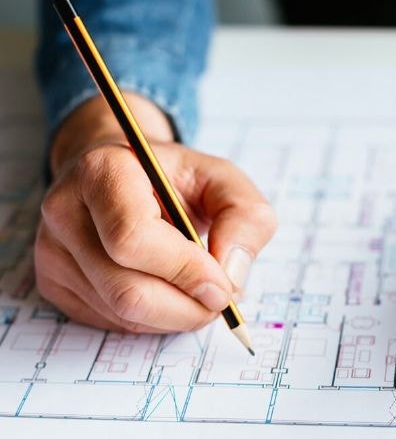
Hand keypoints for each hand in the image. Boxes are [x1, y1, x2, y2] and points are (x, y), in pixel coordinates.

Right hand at [34, 93, 275, 331]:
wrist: (126, 176)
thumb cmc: (176, 179)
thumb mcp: (224, 180)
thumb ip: (245, 217)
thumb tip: (231, 275)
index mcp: (104, 171)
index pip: (133, 238)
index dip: (185, 271)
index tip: (223, 285)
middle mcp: (65, 210)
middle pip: (126, 289)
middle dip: (186, 307)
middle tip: (220, 300)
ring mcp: (52, 250)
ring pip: (121, 313)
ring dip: (175, 316)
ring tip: (199, 291)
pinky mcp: (54, 283)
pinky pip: (110, 322)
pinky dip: (153, 319)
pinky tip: (168, 290)